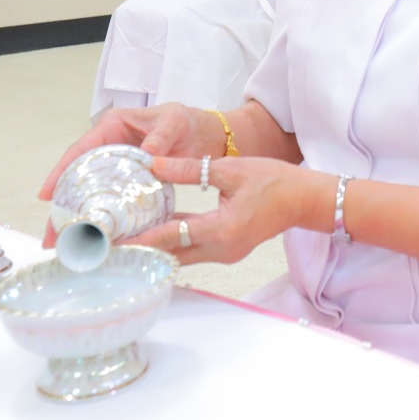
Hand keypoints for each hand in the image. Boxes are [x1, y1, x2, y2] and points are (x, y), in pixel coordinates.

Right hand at [36, 104, 220, 243]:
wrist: (209, 135)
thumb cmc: (189, 122)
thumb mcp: (175, 123)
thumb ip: (161, 136)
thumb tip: (148, 154)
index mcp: (114, 126)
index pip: (81, 150)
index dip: (61, 172)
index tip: (47, 195)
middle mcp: (110, 144)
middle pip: (79, 176)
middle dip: (63, 205)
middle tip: (52, 234)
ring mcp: (118, 164)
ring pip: (91, 191)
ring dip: (79, 215)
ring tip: (66, 242)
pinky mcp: (129, 180)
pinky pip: (110, 198)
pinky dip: (103, 216)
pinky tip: (96, 237)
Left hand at [124, 155, 323, 266]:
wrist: (306, 199)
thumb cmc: (276, 182)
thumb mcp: (230, 170)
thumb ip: (189, 170)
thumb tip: (154, 164)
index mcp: (221, 230)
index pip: (171, 236)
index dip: (140, 238)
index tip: (115, 241)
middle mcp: (221, 250)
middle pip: (172, 254)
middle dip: (142, 250)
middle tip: (112, 245)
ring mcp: (226, 254)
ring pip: (183, 255)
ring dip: (158, 248)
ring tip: (128, 239)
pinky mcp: (229, 250)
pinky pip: (195, 251)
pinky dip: (176, 243)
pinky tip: (159, 233)